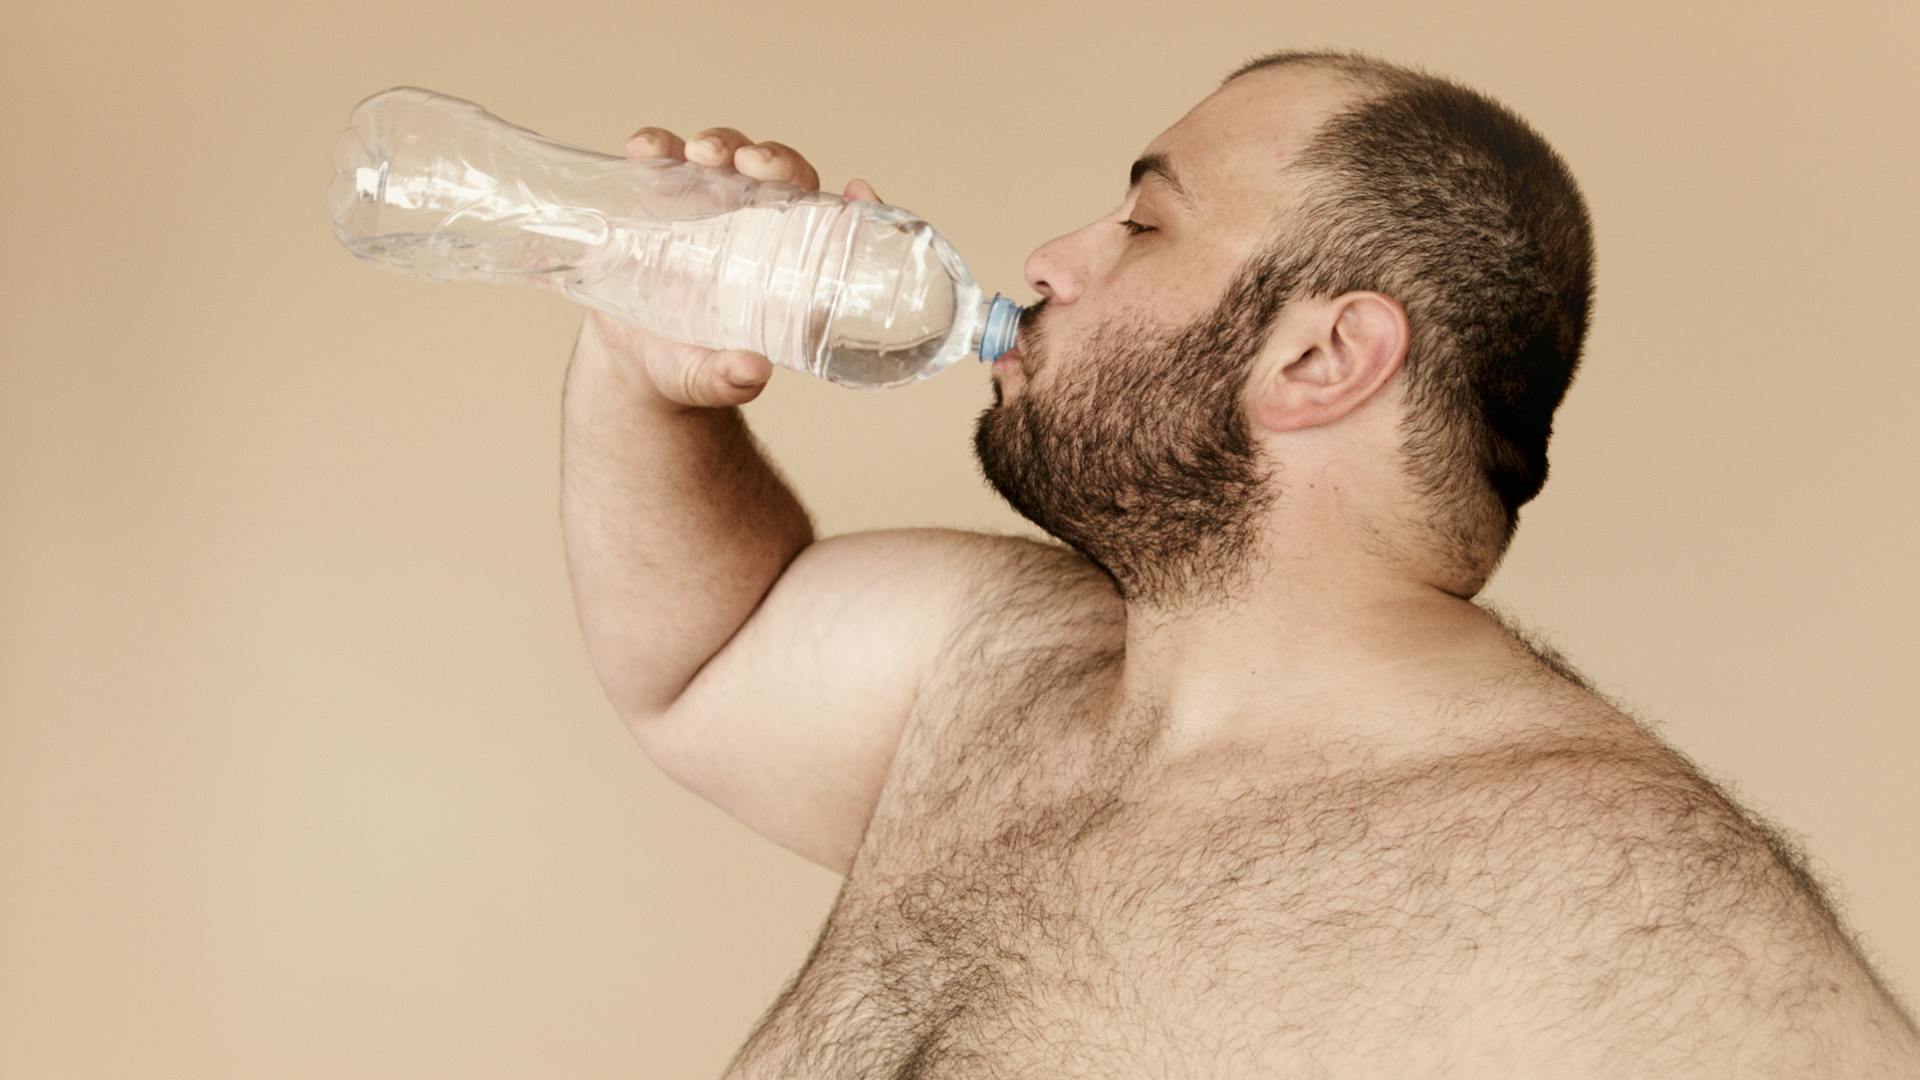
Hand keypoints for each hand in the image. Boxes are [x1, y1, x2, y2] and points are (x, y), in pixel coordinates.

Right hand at [582, 124, 885, 408]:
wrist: (634, 359)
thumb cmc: (687, 366)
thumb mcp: (707, 378)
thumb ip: (729, 379)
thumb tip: (752, 371)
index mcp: (783, 266)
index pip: (829, 223)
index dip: (852, 204)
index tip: (858, 190)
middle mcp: (752, 226)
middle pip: (779, 176)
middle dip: (773, 159)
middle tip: (751, 164)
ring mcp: (706, 206)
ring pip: (727, 157)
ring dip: (721, 144)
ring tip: (700, 155)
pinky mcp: (660, 198)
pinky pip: (664, 160)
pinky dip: (658, 147)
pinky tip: (645, 149)